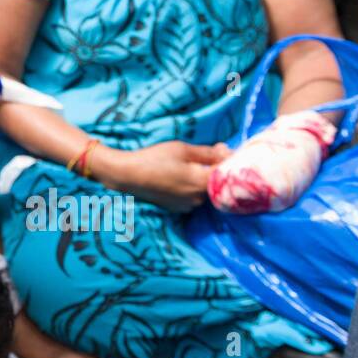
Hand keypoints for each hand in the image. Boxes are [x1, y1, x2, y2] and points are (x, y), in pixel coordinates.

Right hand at [98, 140, 229, 211]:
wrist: (128, 175)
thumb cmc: (155, 158)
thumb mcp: (183, 149)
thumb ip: (209, 153)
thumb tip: (228, 152)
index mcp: (203, 183)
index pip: (228, 174)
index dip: (229, 160)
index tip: (221, 148)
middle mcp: (199, 199)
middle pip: (217, 183)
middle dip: (215, 168)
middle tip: (207, 152)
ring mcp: (188, 206)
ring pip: (204, 190)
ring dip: (202, 178)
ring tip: (188, 164)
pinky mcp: (178, 208)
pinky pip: (193, 197)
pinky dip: (192, 187)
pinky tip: (178, 176)